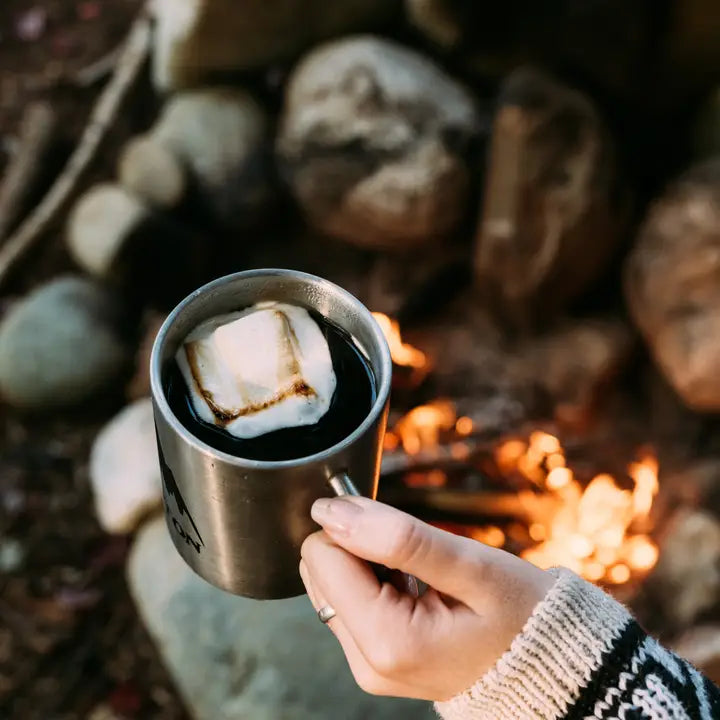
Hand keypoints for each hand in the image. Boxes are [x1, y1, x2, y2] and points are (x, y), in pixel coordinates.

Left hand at [300, 496, 554, 701]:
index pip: (322, 556)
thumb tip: (330, 513)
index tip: (398, 525)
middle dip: (359, 546)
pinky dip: (376, 583)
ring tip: (421, 574)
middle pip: (321, 572)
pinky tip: (417, 587)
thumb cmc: (521, 614)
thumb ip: (398, 538)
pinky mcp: (376, 661)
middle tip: (417, 553)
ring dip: (368, 564)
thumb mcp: (470, 566)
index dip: (355, 525)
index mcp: (388, 642)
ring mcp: (371, 667)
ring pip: (331, 586)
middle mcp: (369, 663)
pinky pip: (351, 604)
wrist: (550, 662)